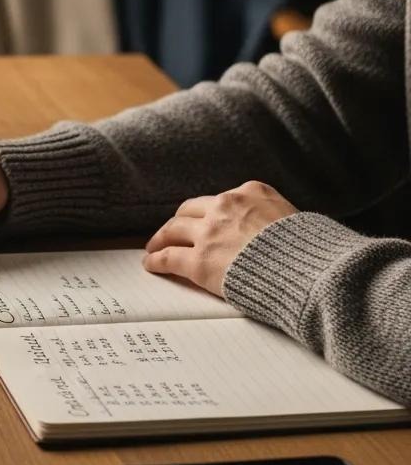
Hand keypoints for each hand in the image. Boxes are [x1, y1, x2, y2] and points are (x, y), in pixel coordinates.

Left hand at [142, 180, 297, 295]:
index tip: (204, 218)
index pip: (222, 200)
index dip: (210, 212)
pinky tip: (151, 264)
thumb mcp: (297, 219)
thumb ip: (275, 218)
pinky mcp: (199, 261)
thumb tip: (275, 230)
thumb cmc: (312, 252)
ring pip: (173, 229)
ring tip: (154, 246)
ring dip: (161, 237)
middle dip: (181, 220)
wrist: (311, 272)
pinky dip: (156, 260)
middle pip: (191, 209)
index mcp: (252, 192)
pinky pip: (168, 257)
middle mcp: (226, 206)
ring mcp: (210, 233)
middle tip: (173, 230)